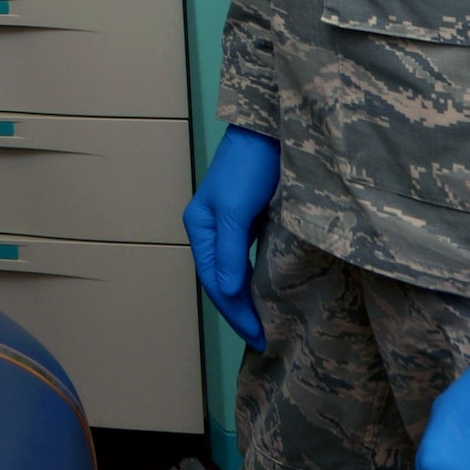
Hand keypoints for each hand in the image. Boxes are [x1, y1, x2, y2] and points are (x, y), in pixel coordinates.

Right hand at [182, 125, 280, 351]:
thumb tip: (228, 294)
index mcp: (200, 228)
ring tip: (264, 323)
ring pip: (233, 271)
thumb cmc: (250, 167)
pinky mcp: (249, 217)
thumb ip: (231, 252)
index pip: (215, 283)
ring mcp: (228, 223)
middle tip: (264, 340)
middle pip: (220, 281)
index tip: (260, 338)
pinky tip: (267, 290)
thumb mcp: (237, 209)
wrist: (269, 129)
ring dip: (246, 298)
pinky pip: (247, 258)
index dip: (236, 313)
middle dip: (238, 311)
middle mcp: (210, 229)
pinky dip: (254, 279)